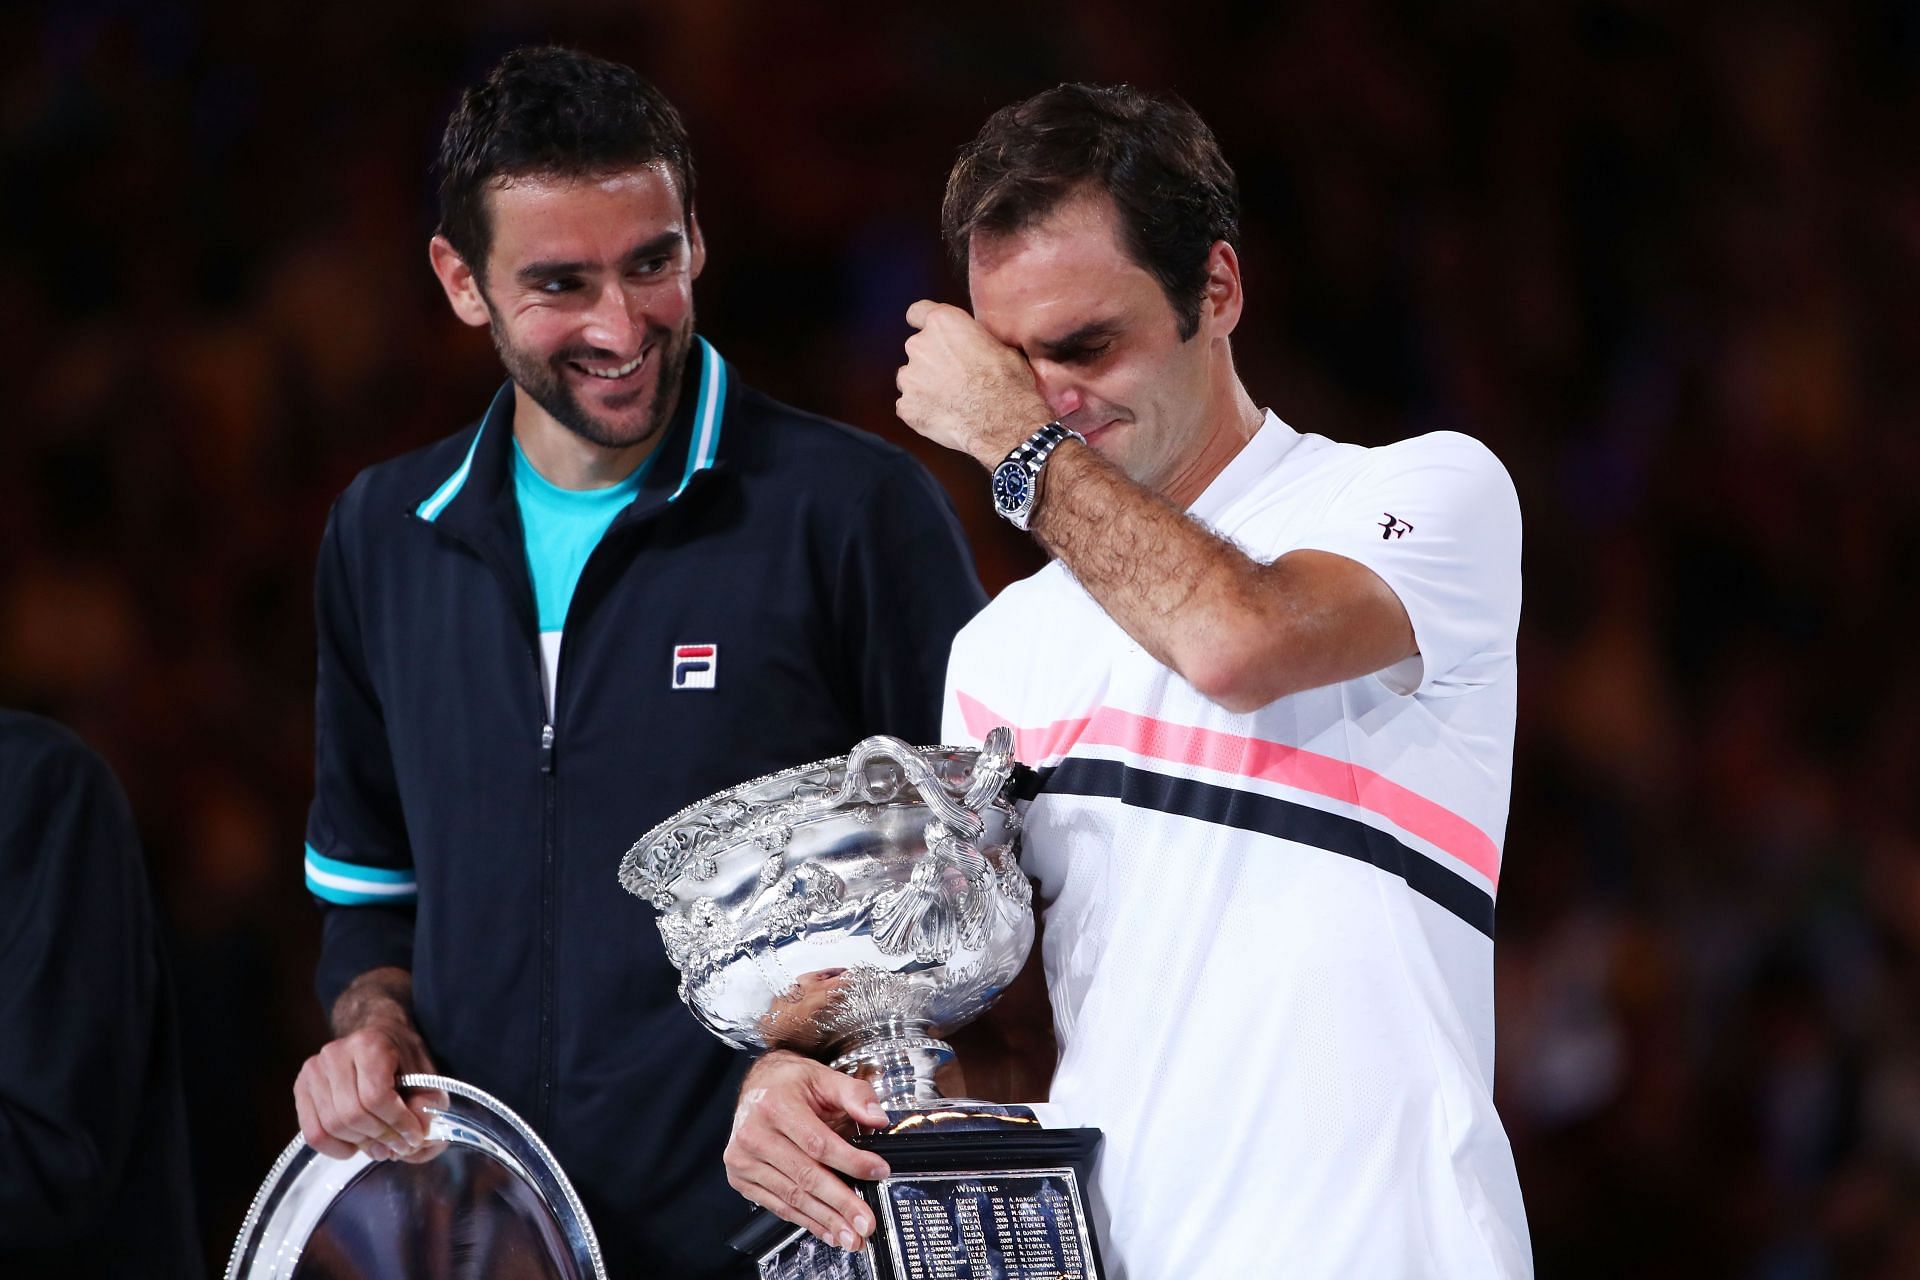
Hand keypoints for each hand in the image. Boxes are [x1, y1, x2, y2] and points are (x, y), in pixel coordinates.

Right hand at [294, 975, 437, 1163]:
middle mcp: (335, 1053)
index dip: (398, 1123)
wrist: (376, 1038)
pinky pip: (312, 1132)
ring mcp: (314, 1070)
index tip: (415, 1137)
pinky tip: (355, 1147)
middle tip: (399, 1147)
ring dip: (360, 1144)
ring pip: (331, 1126)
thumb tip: (414, 1140)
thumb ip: (426, 1106)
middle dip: (380, 1137)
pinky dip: (335, 1148)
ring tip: (382, 1147)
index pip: (377, 1096)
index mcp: (369, 1044)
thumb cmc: (402, 1059)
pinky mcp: (301, 1087)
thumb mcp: (426, 1076)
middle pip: (352, 1114)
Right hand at [724, 1050, 891, 1251]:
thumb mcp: (825, 1077)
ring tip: (851, 1235)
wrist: (757, 1086)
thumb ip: (856, 1095)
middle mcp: (753, 1134)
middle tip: (866, 1222)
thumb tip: (878, 1119)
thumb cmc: (791, 1084)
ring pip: (792, 1196)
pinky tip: (827, 1230)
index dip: (851, 1161)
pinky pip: (778, 1205)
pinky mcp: (741, 1178)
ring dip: (825, 1219)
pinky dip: (806, 1221)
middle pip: (805, 1175)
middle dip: (841, 1203)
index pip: (818, 1142)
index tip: (878, 1172)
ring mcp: (743, 1159)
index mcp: (775, 1105)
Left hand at [897, 300, 1052, 467]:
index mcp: (943, 322)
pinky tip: (945, 417)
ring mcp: (910, 377)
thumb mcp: (1002, 348)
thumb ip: (976, 340)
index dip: (922, 322)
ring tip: (950, 400)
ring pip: (910, 378)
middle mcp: (919, 345)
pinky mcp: (906, 406)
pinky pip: (909, 406)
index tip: (928, 332)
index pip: (918, 312)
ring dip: (924, 386)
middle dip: (931, 360)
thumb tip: (980, 345)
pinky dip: (922, 411)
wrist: (1002, 423)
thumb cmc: (1008, 384)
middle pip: (916, 348)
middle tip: (954, 377)